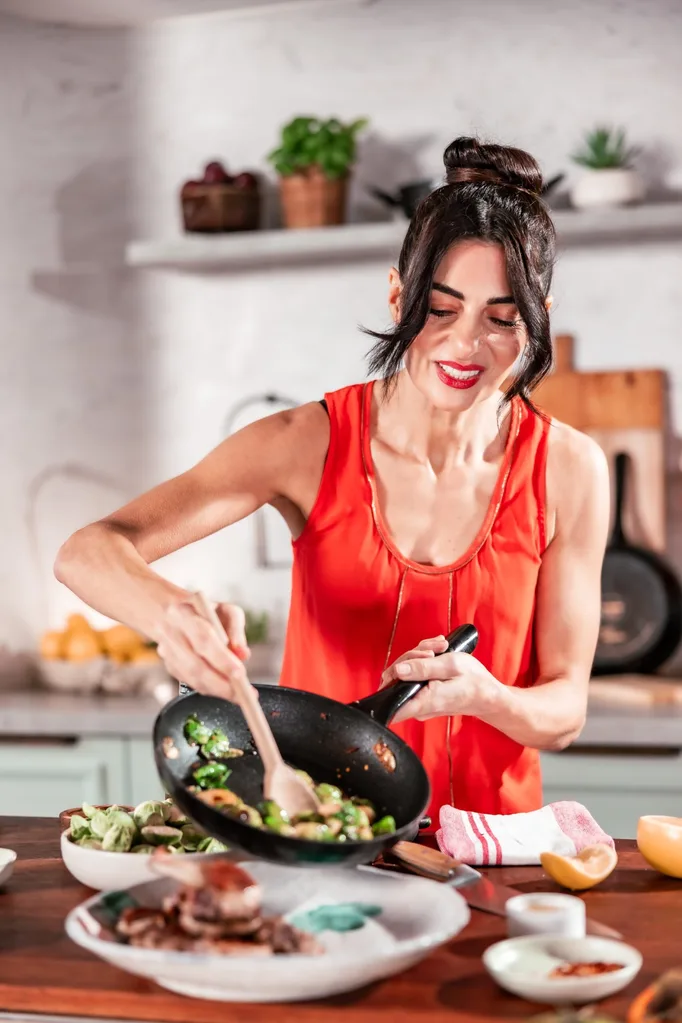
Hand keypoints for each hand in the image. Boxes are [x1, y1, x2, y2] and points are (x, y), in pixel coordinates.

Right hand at [156, 598, 249, 698]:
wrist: (168, 611)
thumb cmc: (202, 610)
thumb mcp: (225, 610)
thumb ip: (236, 630)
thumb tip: (243, 655)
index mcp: (185, 613)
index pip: (204, 639)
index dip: (222, 660)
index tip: (240, 674)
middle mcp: (171, 633)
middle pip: (195, 665)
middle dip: (221, 684)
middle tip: (242, 693)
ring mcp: (166, 651)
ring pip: (191, 678)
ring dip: (215, 690)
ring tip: (237, 695)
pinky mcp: (167, 664)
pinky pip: (189, 682)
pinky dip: (207, 688)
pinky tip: (222, 689)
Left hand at [381, 635, 495, 723]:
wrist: (489, 696)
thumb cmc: (475, 682)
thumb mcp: (451, 666)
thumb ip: (423, 668)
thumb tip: (398, 670)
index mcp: (423, 702)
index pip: (390, 702)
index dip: (391, 678)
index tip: (408, 663)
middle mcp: (417, 706)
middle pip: (395, 677)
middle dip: (412, 656)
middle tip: (434, 650)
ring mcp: (419, 701)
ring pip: (405, 672)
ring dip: (421, 654)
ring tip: (441, 648)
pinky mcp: (422, 695)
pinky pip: (414, 674)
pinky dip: (424, 660)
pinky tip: (439, 652)